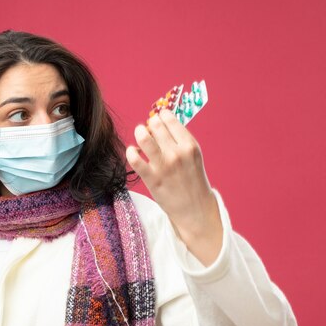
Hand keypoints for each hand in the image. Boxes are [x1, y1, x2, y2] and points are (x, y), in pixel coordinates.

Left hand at [125, 109, 221, 265]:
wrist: (195, 208)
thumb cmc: (192, 179)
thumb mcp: (193, 156)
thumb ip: (179, 139)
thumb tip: (159, 122)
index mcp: (190, 145)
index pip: (169, 118)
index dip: (160, 117)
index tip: (157, 121)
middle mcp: (178, 153)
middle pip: (155, 125)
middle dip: (149, 125)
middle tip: (147, 130)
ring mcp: (165, 166)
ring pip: (144, 138)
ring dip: (139, 133)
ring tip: (139, 136)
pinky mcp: (153, 179)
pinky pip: (135, 159)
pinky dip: (131, 152)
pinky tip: (133, 153)